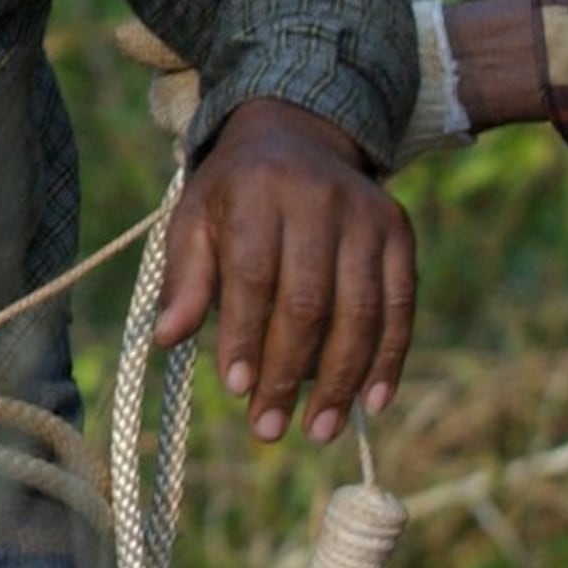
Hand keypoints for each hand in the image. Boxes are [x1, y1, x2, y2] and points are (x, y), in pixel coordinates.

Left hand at [149, 99, 417, 445]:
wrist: (297, 137)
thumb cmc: (233, 194)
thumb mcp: (194, 220)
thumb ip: (183, 278)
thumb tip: (166, 338)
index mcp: (256, 191)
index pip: (253, 274)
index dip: (245, 335)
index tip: (236, 389)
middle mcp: (317, 199)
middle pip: (309, 300)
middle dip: (288, 372)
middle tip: (269, 428)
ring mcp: (365, 215)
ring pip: (360, 310)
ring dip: (341, 379)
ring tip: (318, 430)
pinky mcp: (398, 232)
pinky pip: (400, 305)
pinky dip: (389, 358)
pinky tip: (371, 403)